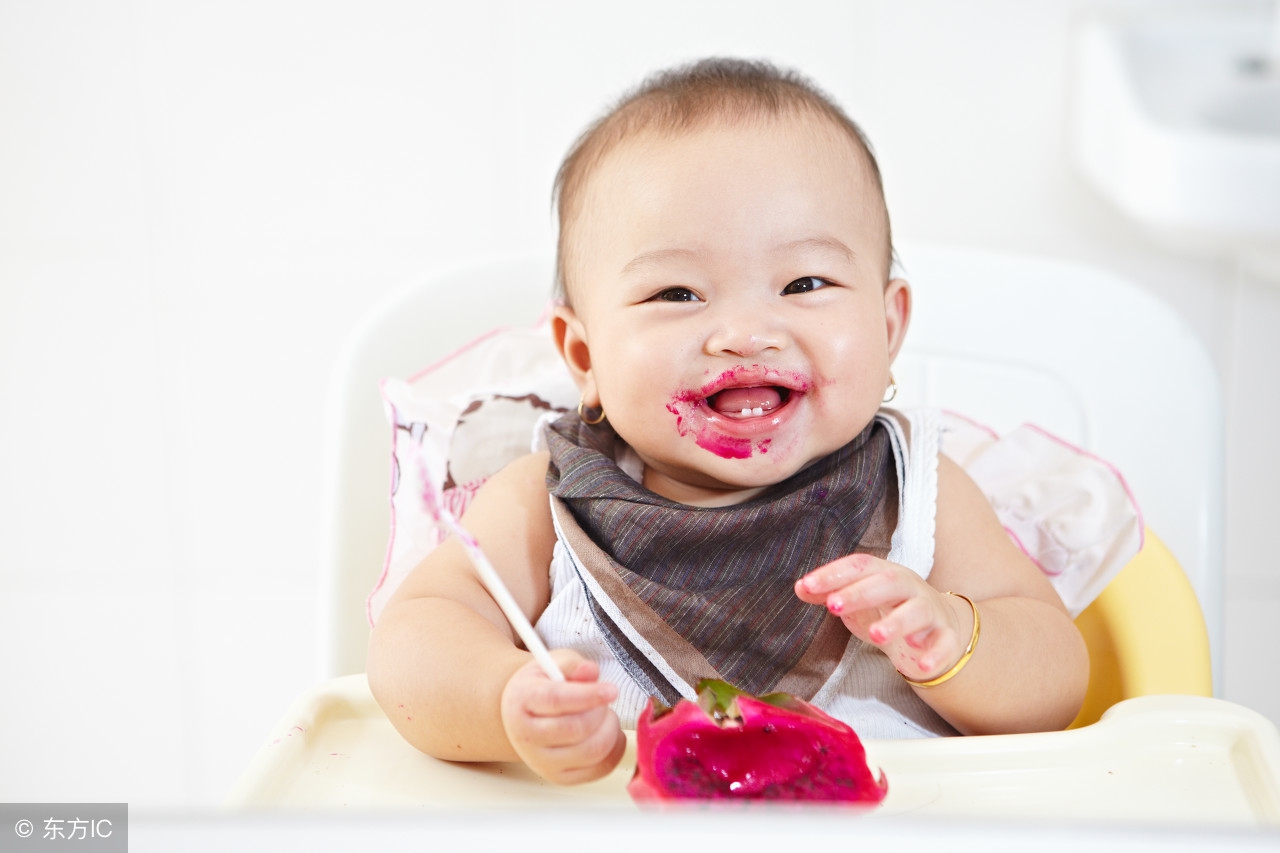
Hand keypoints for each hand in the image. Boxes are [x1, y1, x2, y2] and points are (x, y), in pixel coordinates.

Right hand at [500, 649, 625, 783]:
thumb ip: (573, 665)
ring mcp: (542, 762)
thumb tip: (590, 671)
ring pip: (591, 751)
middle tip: (605, 699)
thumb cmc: (543, 686)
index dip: (588, 695)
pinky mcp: (560, 777)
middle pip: (576, 729)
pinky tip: (610, 733)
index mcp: (523, 700)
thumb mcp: (554, 664)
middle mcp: (527, 736)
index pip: (556, 700)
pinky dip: (615, 750)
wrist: (524, 717)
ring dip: (610, 730)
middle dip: (601, 711)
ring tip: (605, 715)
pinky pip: (599, 769)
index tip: (612, 690)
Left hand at [794, 553, 971, 682]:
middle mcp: (910, 588)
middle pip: (888, 583)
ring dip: (897, 622)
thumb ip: (831, 593)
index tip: (808, 585)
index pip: (860, 566)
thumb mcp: (858, 601)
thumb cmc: (889, 610)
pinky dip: (935, 654)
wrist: (937, 628)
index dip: (833, 574)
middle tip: (833, 606)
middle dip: (861, 593)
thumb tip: (800, 587)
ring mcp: (930, 612)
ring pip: (918, 611)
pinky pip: (945, 644)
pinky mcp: (946, 638)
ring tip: (876, 635)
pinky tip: (921, 665)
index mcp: (885, 574)